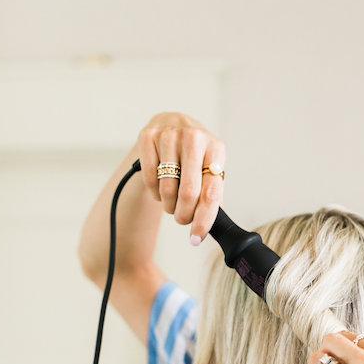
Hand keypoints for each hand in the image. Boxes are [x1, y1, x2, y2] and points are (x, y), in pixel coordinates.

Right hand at [136, 111, 225, 243]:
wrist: (171, 125)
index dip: (203, 220)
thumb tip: (216, 226)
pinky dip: (155, 192)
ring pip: (167, 189)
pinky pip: (150, 180)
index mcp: (216, 148)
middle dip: (184, 215)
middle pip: (189, 193)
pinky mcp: (148, 136)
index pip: (211, 193)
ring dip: (169, 205)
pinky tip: (160, 186)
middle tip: (182, 219)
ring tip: (172, 201)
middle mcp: (194, 137)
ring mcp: (169, 134)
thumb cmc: (194, 155)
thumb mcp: (209, 169)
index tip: (196, 238)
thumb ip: (213, 195)